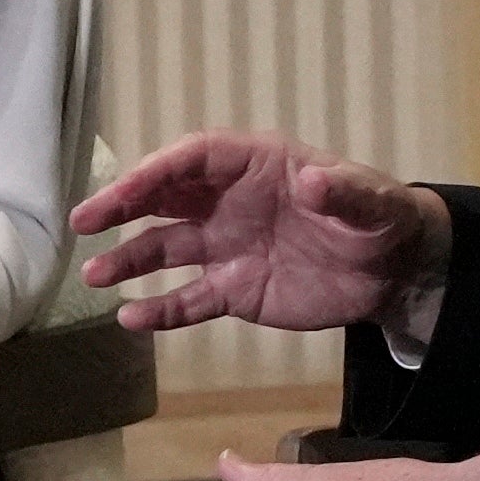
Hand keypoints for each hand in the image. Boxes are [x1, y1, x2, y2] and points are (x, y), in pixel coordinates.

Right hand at [69, 129, 449, 336]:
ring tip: (94, 277)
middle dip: (122, 207)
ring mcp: (228, 247)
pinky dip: (161, 311)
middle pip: (164, 197)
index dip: (157, 172)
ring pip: (166, 249)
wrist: (395, 273)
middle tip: (84, 222)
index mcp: (256, 166)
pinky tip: (130, 319)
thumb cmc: (382, 221)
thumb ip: (342, 192)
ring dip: (130, 260)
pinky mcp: (235, 290)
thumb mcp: (372, 203)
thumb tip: (312, 182)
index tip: (125, 192)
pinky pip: (190, 300)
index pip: (194, 160)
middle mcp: (230, 202)